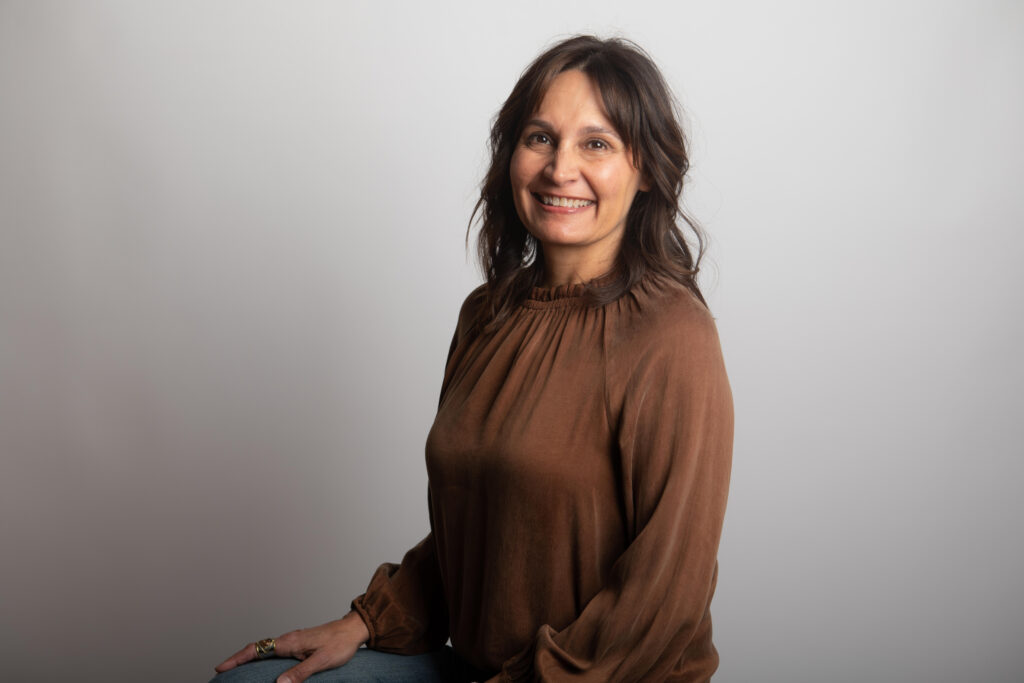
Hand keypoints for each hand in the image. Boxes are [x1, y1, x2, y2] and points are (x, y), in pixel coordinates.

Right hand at [214, 611, 369, 682]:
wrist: (353, 630)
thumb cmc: (340, 644)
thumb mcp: (321, 661)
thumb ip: (300, 672)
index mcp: (290, 642)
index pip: (257, 649)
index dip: (238, 658)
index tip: (221, 666)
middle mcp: (288, 639)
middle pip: (257, 648)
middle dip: (237, 659)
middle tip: (222, 671)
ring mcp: (293, 641)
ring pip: (264, 649)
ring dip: (249, 658)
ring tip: (235, 670)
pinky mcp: (298, 644)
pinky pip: (274, 650)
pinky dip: (261, 657)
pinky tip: (261, 666)